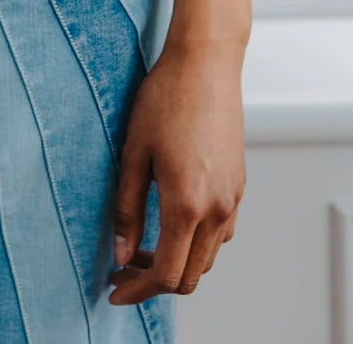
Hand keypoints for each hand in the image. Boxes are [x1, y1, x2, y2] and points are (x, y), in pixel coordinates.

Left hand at [106, 41, 244, 305]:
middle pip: (189, 276)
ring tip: (140, 246)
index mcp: (187, 205)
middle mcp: (217, 210)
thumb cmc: (165, 99)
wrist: (206, 64)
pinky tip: (169, 221)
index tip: (113, 289)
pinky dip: (194, 243)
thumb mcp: (133, 152)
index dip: (137, 289)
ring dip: (176, 262)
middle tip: (122, 267)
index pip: (165, 274)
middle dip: (154, 281)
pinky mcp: (239, 187)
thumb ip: (126, 208)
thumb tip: (119, 253)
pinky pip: (219, 234)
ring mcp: (233, 199)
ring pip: (206, 258)